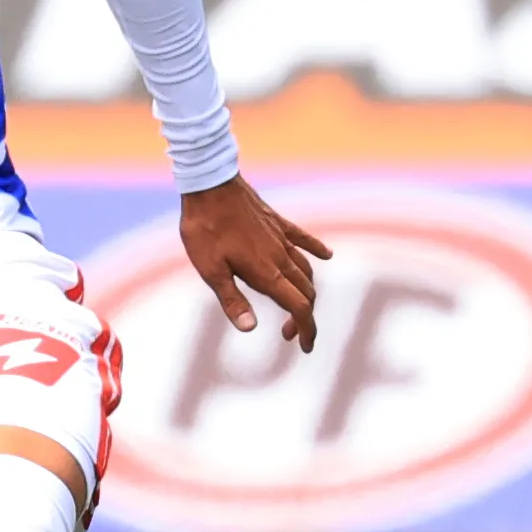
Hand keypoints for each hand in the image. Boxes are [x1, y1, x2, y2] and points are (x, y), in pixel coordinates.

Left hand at [179, 176, 329, 353]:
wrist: (210, 185)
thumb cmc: (205, 228)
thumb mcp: (210, 270)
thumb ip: (232, 300)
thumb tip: (250, 328)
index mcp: (266, 272)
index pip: (299, 307)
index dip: (306, 329)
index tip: (304, 347)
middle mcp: (280, 257)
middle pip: (306, 292)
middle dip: (304, 317)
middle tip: (288, 333)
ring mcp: (281, 238)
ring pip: (305, 270)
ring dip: (307, 291)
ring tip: (297, 306)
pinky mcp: (277, 222)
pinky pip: (303, 239)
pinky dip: (316, 250)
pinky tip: (326, 255)